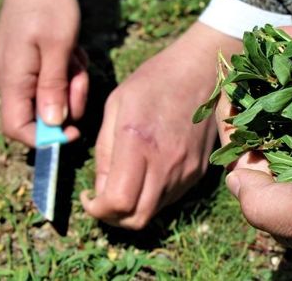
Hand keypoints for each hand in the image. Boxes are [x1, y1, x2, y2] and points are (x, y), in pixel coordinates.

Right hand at [0, 0, 87, 145]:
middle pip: (40, 112)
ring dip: (71, 83)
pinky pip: (51, 77)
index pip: (16, 127)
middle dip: (67, 101)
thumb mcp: (59, 47)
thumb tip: (52, 124)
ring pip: (50, 95)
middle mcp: (10, 77)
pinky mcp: (29, 59)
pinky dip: (67, 70)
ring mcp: (19, 68)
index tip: (73, 132)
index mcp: (13, 77)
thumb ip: (54, 87)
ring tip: (77, 56)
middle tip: (81, 76)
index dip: (44, 138)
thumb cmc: (51, 5)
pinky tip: (72, 50)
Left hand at [80, 22, 242, 228]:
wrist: (203, 71)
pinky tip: (146, 172)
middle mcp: (166, 163)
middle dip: (113, 218)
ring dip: (134, 207)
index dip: (97, 209)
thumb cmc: (155, 81)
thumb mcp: (116, 105)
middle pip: (136, 219)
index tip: (89, 197)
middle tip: (103, 200)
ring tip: (124, 182)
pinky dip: (152, 195)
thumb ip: (105, 150)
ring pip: (154, 211)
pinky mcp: (198, 171)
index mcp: (138, 143)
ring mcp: (186, 170)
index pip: (118, 202)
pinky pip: (170, 198)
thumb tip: (100, 188)